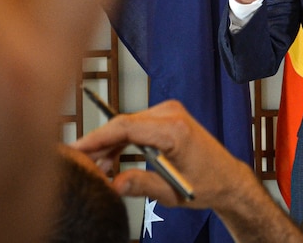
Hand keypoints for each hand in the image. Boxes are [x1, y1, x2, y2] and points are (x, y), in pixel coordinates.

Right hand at [72, 100, 302, 241]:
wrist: (227, 178)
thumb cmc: (207, 183)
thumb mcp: (172, 191)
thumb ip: (142, 185)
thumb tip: (112, 184)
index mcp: (175, 130)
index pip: (126, 127)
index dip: (97, 137)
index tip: (76, 149)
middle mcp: (172, 114)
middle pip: (123, 123)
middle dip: (99, 143)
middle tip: (81, 164)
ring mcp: (170, 112)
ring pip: (127, 123)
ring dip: (110, 143)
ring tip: (97, 168)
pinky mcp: (168, 116)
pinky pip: (137, 124)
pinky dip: (122, 140)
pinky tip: (111, 158)